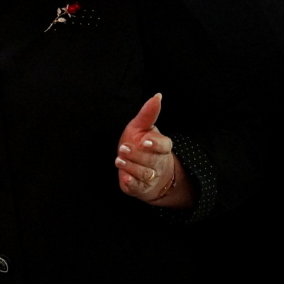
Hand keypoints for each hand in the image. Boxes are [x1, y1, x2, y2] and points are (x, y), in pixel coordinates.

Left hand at [114, 93, 192, 208]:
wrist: (142, 168)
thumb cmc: (141, 143)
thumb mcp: (142, 127)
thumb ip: (148, 113)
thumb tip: (157, 96)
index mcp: (162, 146)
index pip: (163, 146)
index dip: (155, 144)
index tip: (145, 141)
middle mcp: (158, 163)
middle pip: (151, 160)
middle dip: (137, 155)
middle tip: (124, 148)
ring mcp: (151, 177)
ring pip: (145, 174)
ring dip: (132, 167)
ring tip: (119, 160)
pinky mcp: (140, 187)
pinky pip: (137, 187)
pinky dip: (132, 183)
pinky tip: (125, 178)